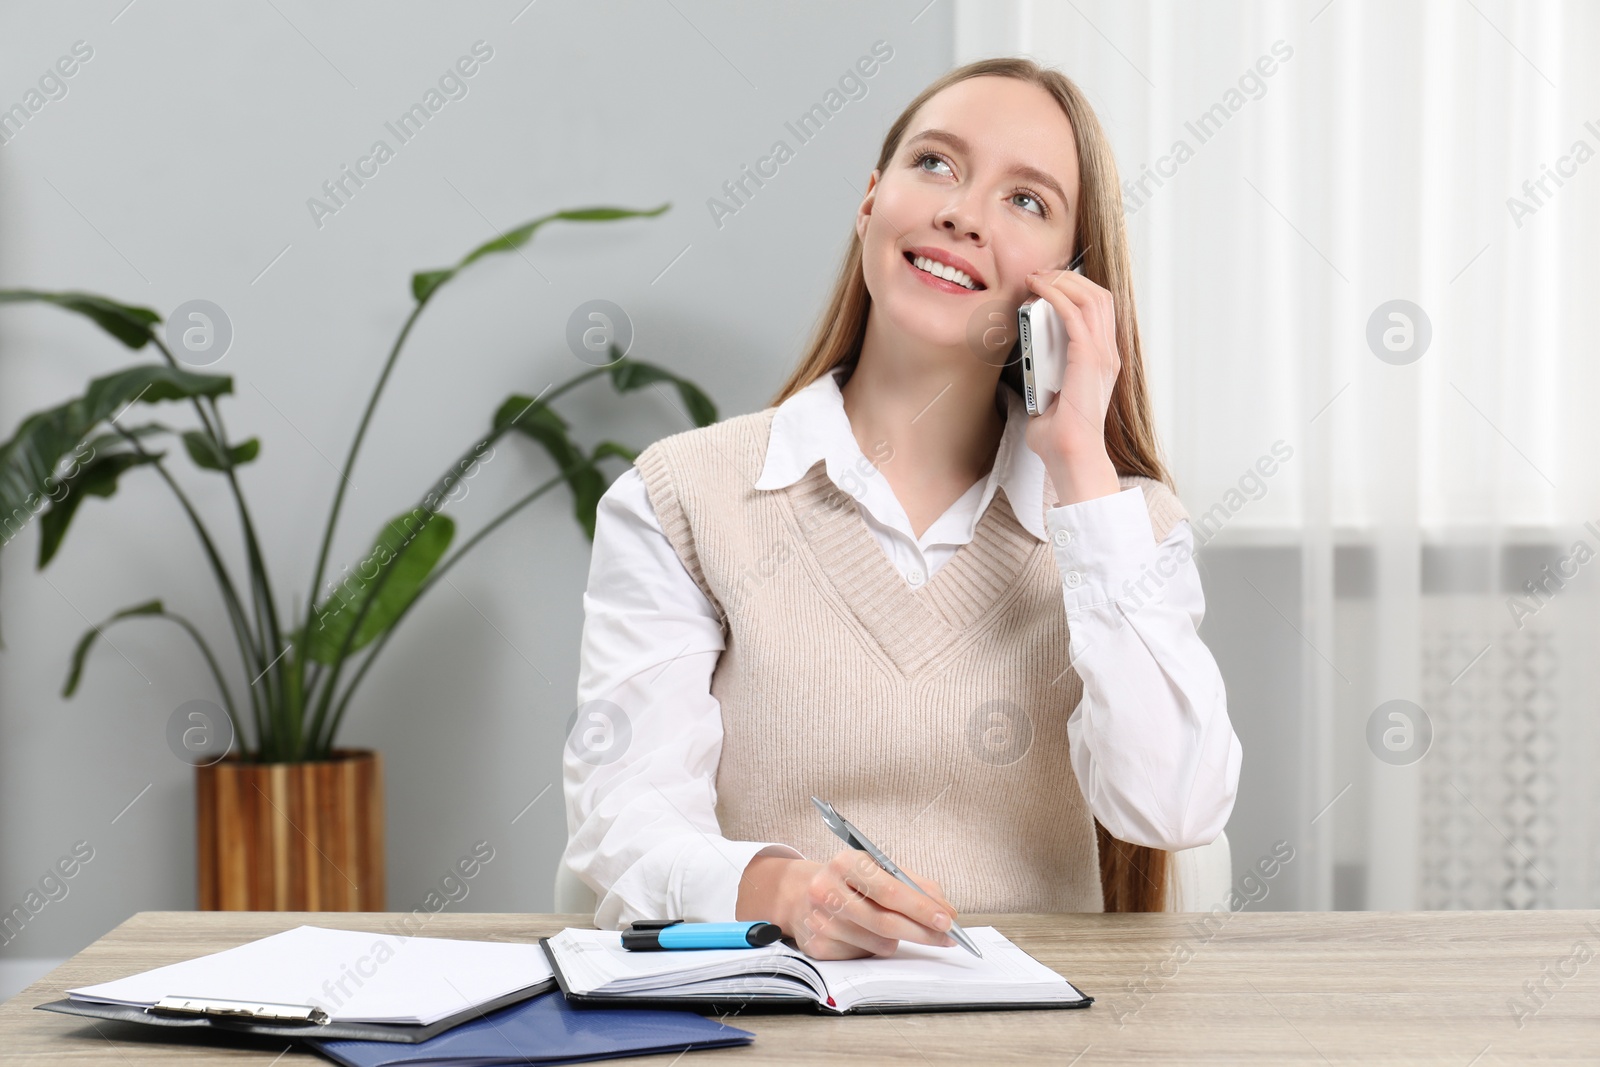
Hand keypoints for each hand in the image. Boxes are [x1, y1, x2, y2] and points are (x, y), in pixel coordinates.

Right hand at [736, 851, 957, 959]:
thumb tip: (946, 910)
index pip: (891, 890)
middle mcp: (827, 891)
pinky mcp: (819, 947)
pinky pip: (865, 955)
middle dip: (923, 931)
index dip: (922, 907)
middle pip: (886, 921)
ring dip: (901, 939)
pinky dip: (877, 947)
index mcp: (845, 863)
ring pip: (879, 943)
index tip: (947, 918)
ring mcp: (821, 922)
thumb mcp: (876, 868)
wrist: (799, 895)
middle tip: (947, 936)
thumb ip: (912, 884)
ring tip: (901, 928)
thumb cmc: (848, 880)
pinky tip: (869, 934)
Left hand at [1021, 267, 1121, 470]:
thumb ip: (1044, 383)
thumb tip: (1028, 377)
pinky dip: (1055, 296)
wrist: (1071, 456)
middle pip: (1099, 296)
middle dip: (1069, 278)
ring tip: (1037, 276)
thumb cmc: (1059, 438)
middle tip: (1041, 272)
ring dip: (1062, 281)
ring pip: (1091, 298)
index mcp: (1102, 362)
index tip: (1047, 284)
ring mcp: (1102, 355)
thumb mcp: (1050, 401)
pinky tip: (1037, 290)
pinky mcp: (1089, 358)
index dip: (1076, 290)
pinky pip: (1074, 313)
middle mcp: (1108, 355)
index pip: (1099, 312)